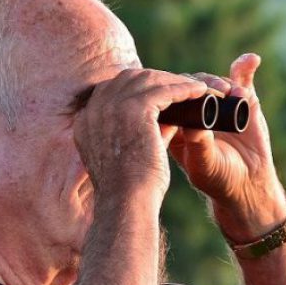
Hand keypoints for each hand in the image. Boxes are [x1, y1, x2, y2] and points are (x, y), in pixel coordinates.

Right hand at [74, 69, 208, 205]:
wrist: (126, 205)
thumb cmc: (130, 191)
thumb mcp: (129, 155)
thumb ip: (144, 133)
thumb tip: (171, 116)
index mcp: (85, 122)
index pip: (112, 90)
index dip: (138, 88)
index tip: (161, 93)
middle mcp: (93, 110)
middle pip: (129, 79)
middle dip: (158, 79)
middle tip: (182, 87)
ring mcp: (111, 107)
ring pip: (148, 80)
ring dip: (175, 82)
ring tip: (197, 88)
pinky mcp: (133, 109)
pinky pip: (164, 89)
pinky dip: (183, 88)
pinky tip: (200, 91)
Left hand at [168, 54, 285, 237]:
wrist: (246, 183)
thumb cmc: (218, 178)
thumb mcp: (205, 165)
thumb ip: (198, 145)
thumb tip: (191, 124)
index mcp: (174, 124)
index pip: (169, 98)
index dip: (178, 91)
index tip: (193, 95)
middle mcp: (192, 110)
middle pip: (190, 84)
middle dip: (203, 85)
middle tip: (217, 92)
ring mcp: (216, 103)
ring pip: (213, 81)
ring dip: (222, 81)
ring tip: (234, 93)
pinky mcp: (240, 99)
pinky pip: (241, 79)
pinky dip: (245, 68)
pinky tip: (252, 60)